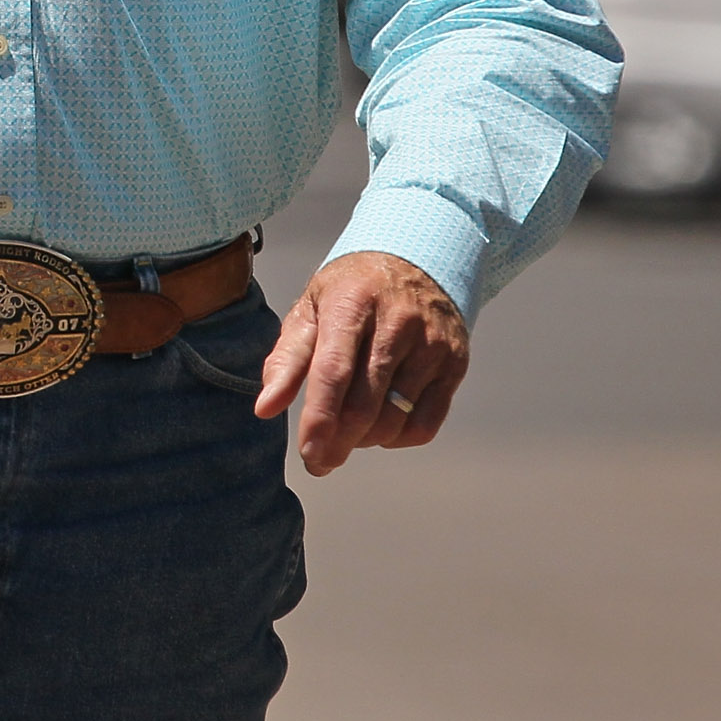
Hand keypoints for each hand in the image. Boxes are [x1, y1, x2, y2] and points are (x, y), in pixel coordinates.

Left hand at [255, 249, 469, 475]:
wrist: (417, 259)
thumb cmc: (350, 292)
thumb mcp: (310, 309)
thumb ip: (286, 359)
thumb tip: (265, 408)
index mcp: (352, 303)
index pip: (334, 371)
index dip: (320, 419)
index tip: (308, 453)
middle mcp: (398, 322)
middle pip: (365, 403)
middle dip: (338, 442)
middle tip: (319, 461)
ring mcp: (432, 343)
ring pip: (396, 418)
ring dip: (364, 441)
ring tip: (345, 435)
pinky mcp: (455, 362)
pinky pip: (426, 423)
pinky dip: (398, 438)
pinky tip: (379, 429)